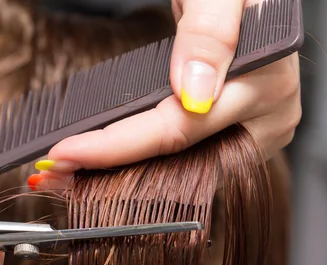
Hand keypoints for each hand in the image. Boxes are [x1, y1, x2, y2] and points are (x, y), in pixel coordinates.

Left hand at [28, 0, 301, 188]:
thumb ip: (211, 32)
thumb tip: (195, 94)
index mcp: (270, 88)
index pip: (180, 130)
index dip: (119, 145)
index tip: (68, 151)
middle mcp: (263, 121)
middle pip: (175, 159)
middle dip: (111, 166)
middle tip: (56, 170)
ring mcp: (244, 128)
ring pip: (173, 164)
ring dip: (118, 168)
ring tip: (68, 169)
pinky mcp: (224, 129)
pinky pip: (175, 152)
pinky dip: (135, 154)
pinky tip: (101, 157)